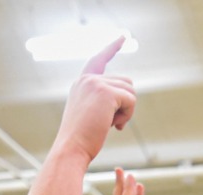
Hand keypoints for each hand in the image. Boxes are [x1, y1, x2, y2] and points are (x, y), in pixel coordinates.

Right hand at [52, 39, 136, 162]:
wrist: (71, 148)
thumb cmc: (81, 139)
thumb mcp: (90, 114)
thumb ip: (103, 100)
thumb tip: (127, 96)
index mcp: (82, 83)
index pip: (99, 60)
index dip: (112, 48)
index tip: (123, 37)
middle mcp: (88, 79)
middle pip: (125, 82)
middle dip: (124, 104)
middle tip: (111, 123)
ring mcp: (96, 83)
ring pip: (130, 91)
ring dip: (127, 110)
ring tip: (111, 125)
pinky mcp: (106, 93)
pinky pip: (131, 100)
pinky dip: (128, 115)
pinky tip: (115, 126)